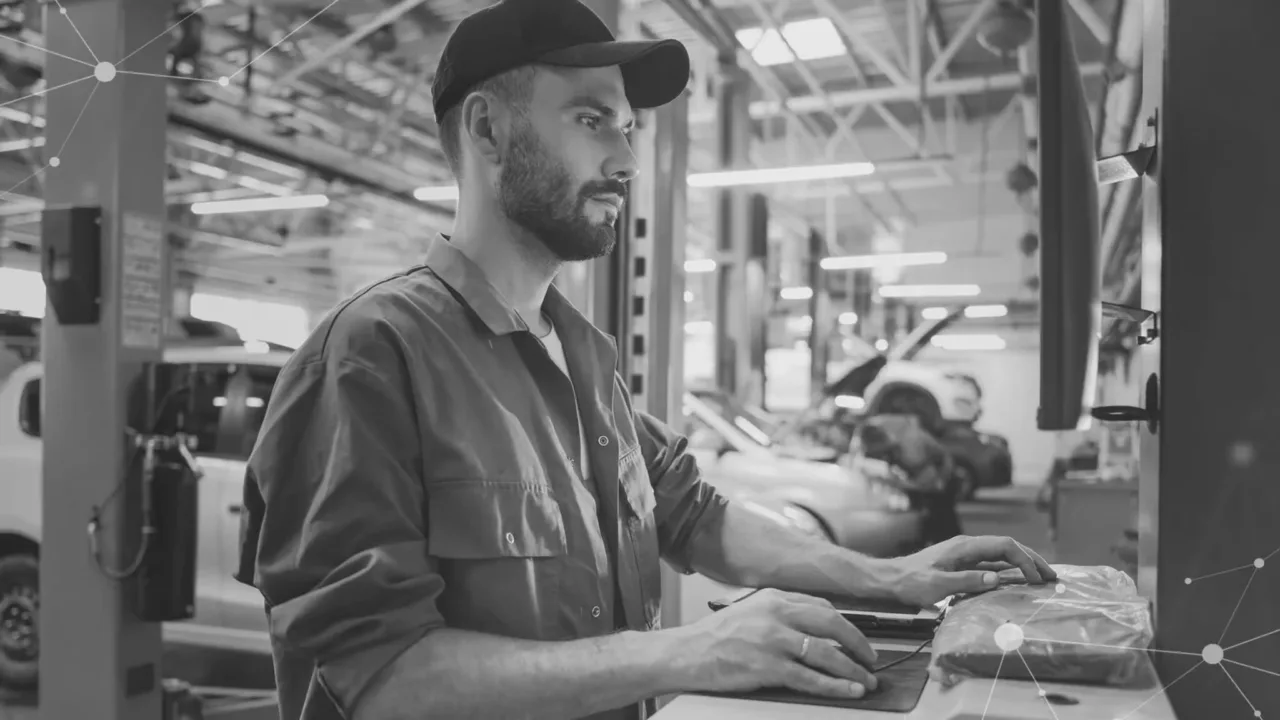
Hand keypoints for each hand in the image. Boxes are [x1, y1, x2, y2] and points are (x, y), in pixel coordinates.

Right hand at [680, 588, 879, 699]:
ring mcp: (772, 640)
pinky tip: (848, 690)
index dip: (846, 624)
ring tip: (866, 680)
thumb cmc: (713, 637)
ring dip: (852, 669)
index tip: (857, 637)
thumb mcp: (749, 612)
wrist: (685, 653)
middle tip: (871, 658)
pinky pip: (810, 678)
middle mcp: (775, 614)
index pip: (821, 606)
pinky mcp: (767, 667)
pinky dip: (834, 685)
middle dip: (858, 642)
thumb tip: (812, 631)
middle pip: (832, 623)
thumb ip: (779, 615)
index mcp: (772, 598)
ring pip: (826, 652)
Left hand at [892, 535, 1056, 606]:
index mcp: (964, 547)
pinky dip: (1010, 571)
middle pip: (1008, 547)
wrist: (890, 579)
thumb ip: (967, 581)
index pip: (1004, 546)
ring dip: (1023, 564)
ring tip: (1042, 577)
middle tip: (1052, 576)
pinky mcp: (963, 564)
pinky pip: (993, 564)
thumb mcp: (937, 585)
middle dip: (1032, 558)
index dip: (1024, 559)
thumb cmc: (910, 582)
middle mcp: (968, 546)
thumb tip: (996, 579)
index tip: (1036, 578)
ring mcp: (966, 554)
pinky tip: (1019, 580)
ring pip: (1002, 555)